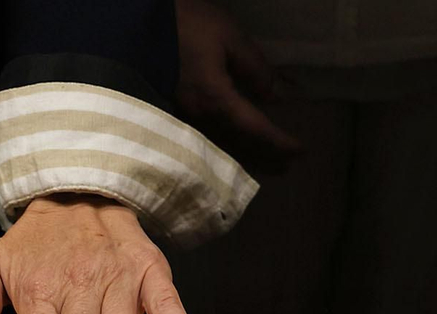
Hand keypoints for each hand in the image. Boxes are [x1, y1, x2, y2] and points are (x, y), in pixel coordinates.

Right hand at [175, 0, 299, 168]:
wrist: (136, 23)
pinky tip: (231, 151)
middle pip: (239, 147)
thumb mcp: (229, 37)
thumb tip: (278, 97)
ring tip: (265, 166)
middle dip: (265, 157)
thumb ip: (256, 69)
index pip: (256, 130)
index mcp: (216, 100)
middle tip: (286, 168)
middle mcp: (199, 118)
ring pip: (220, 148)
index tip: (300, 152)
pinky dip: (224, 150)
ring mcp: (182, 118)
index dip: (279, 142)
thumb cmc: (186, 24)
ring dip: (245, 159)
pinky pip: (204, 141)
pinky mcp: (172, 113)